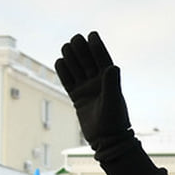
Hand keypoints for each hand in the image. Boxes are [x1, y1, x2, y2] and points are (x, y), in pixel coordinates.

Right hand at [55, 32, 131, 148]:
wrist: (106, 140)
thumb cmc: (114, 121)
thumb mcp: (113, 101)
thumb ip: (111, 83)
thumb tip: (112, 66)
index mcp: (110, 79)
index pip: (102, 58)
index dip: (97, 45)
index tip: (92, 34)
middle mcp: (98, 81)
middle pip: (87, 59)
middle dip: (81, 49)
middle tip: (75, 40)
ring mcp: (86, 88)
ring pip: (76, 67)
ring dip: (71, 56)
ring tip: (67, 48)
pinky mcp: (77, 96)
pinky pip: (67, 80)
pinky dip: (63, 71)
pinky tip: (60, 62)